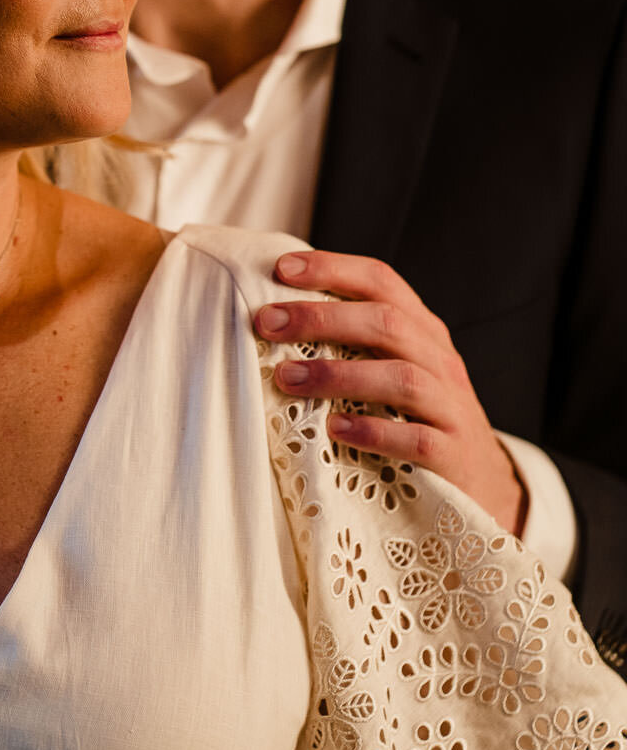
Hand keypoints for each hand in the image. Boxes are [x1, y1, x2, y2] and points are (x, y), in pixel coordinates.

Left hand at [255, 250, 527, 535]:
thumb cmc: (418, 416)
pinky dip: (374, 432)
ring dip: (338, 374)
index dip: (333, 268)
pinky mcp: (452, 454)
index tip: (282, 269)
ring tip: (287, 378)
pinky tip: (335, 429)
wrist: (483, 481)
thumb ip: (354, 341)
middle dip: (321, 318)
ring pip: (401, 378)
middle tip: (267, 323)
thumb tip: (277, 319)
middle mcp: (438, 359)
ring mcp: (449, 406)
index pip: (381, 281)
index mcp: (421, 329)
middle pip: (386, 322)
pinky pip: (416, 439)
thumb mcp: (395, 366)